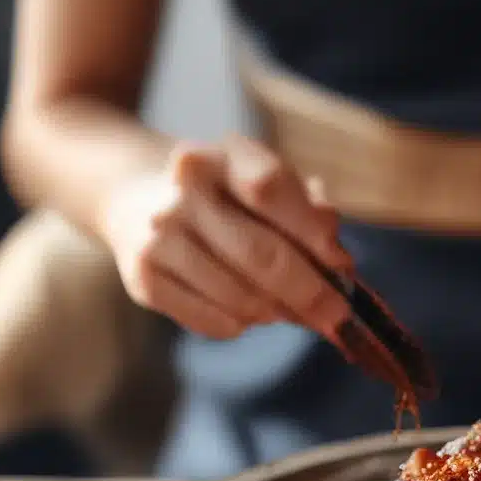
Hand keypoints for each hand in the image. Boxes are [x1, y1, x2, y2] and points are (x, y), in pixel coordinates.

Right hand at [99, 134, 353, 344]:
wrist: (138, 198)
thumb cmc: (230, 201)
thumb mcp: (271, 188)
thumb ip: (312, 215)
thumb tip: (338, 264)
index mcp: (224, 156)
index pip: (272, 189)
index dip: (313, 233)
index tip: (342, 267)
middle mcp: (185, 188)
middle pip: (262, 255)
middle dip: (311, 295)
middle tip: (338, 318)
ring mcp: (159, 234)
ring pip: (244, 299)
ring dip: (276, 313)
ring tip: (282, 305)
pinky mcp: (144, 278)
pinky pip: (217, 322)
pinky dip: (242, 324)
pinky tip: (243, 309)